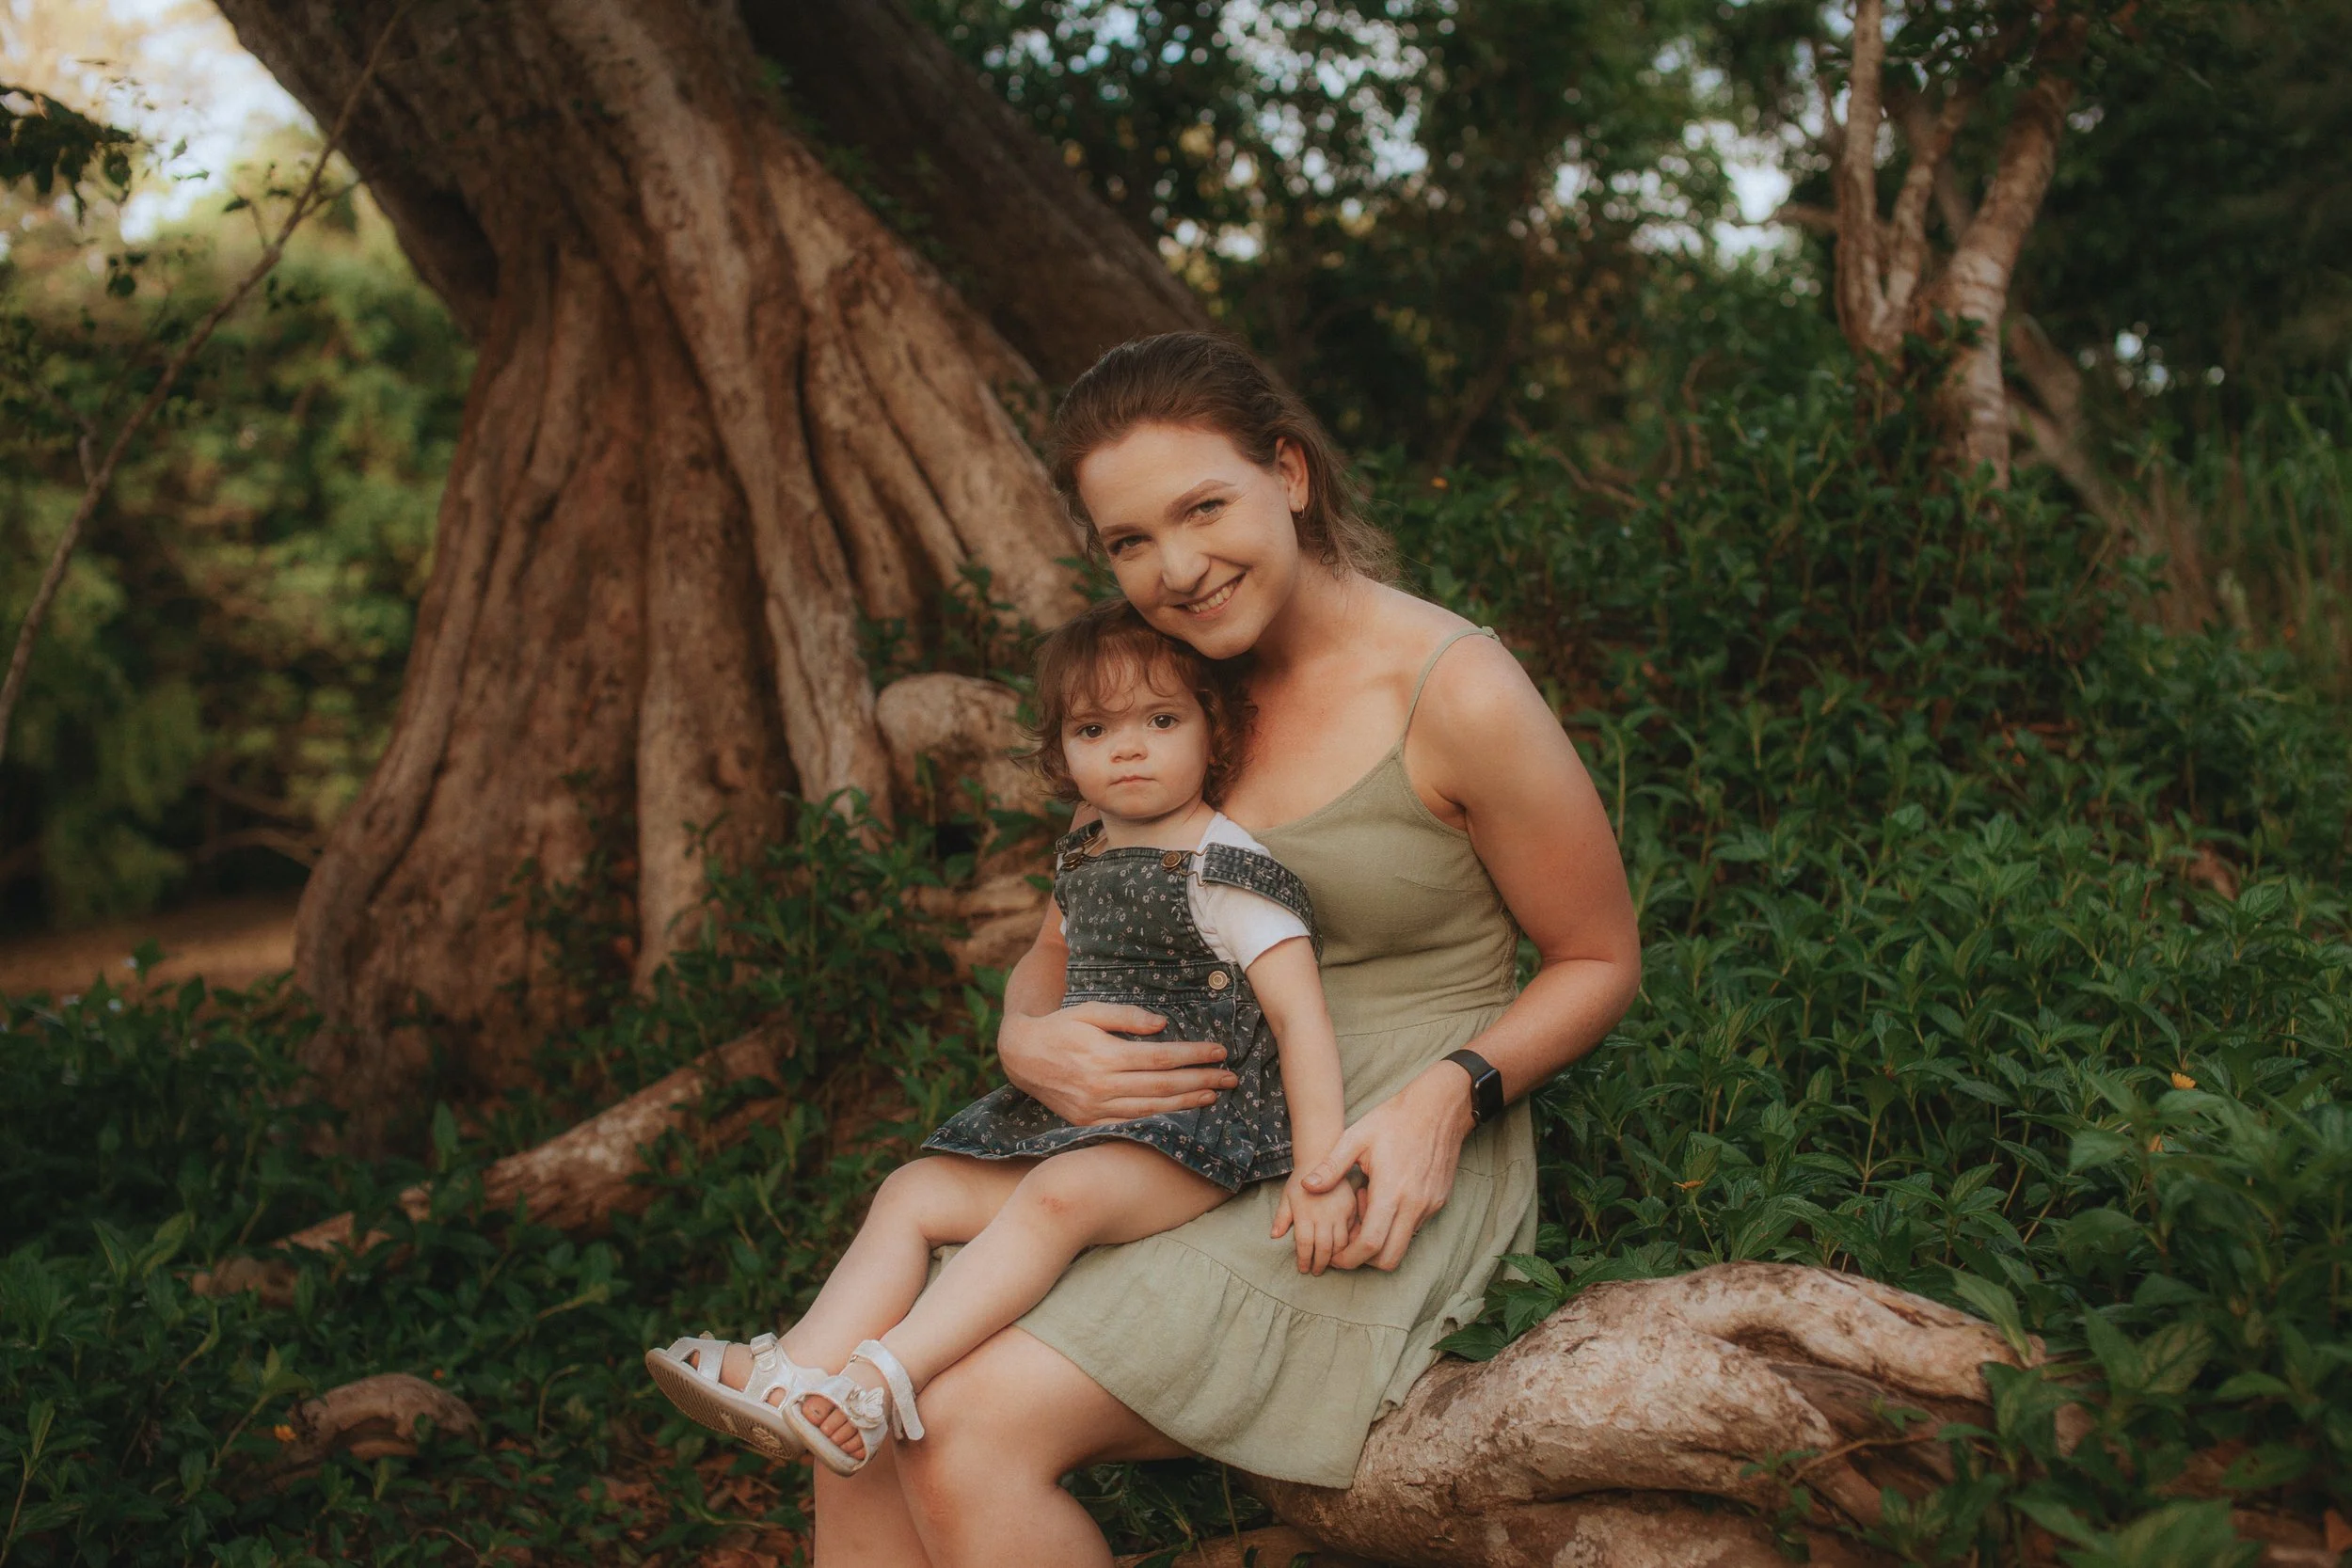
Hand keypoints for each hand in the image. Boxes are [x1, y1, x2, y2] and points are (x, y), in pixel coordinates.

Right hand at [997, 1002, 1236, 1125]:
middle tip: (1231, 1077)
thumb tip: (1163, 1023)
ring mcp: (1096, 1108)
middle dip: (1201, 1080)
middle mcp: (1103, 1085)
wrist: (1022, 1056)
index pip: (1162, 1057)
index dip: (1194, 1055)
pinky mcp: (1089, 1121)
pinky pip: (1131, 1123)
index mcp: (1105, 1055)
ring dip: (1186, 1103)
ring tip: (1213, 1096)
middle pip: (1163, 1085)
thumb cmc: (1061, 1027)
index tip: (1220, 1051)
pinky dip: (1158, 1120)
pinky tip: (1179, 1115)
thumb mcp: (1090, 1011)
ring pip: (1152, 1108)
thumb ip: (1127, 1016)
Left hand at [1271, 1171, 1357, 1275]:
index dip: (1305, 1260)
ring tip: (1330, 1263)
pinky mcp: (1352, 1207)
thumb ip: (1281, 1217)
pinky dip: (1349, 1243)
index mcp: (1306, 1213)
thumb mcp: (1287, 1196)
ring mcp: (1341, 1211)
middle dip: (1320, 1263)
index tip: (1303, 1269)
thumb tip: (1274, 1236)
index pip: (1306, 1244)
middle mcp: (1324, 1214)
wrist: (1322, 1157)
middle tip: (1316, 1271)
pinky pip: (1353, 1231)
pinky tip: (1344, 1250)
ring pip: (1342, 1243)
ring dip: (1336, 1257)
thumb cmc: (1301, 1180)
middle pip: (1325, 1248)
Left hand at [1299, 1063, 1478, 1270]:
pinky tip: (1383, 1197)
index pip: (1369, 1245)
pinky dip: (1395, 1225)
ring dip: (1380, 1239)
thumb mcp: (1356, 1137)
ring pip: (1402, 1245)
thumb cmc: (1395, 1119)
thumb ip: (1331, 1166)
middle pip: (1388, 1259)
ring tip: (1366, 1207)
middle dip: (1363, 1260)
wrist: (1438, 1108)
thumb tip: (1307, 1187)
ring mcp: (1429, 1206)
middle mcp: (1414, 1206)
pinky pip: (1413, 1228)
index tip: (1335, 1256)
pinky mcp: (1438, 1203)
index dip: (1349, 1258)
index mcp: (1391, 1192)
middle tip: (1347, 1241)